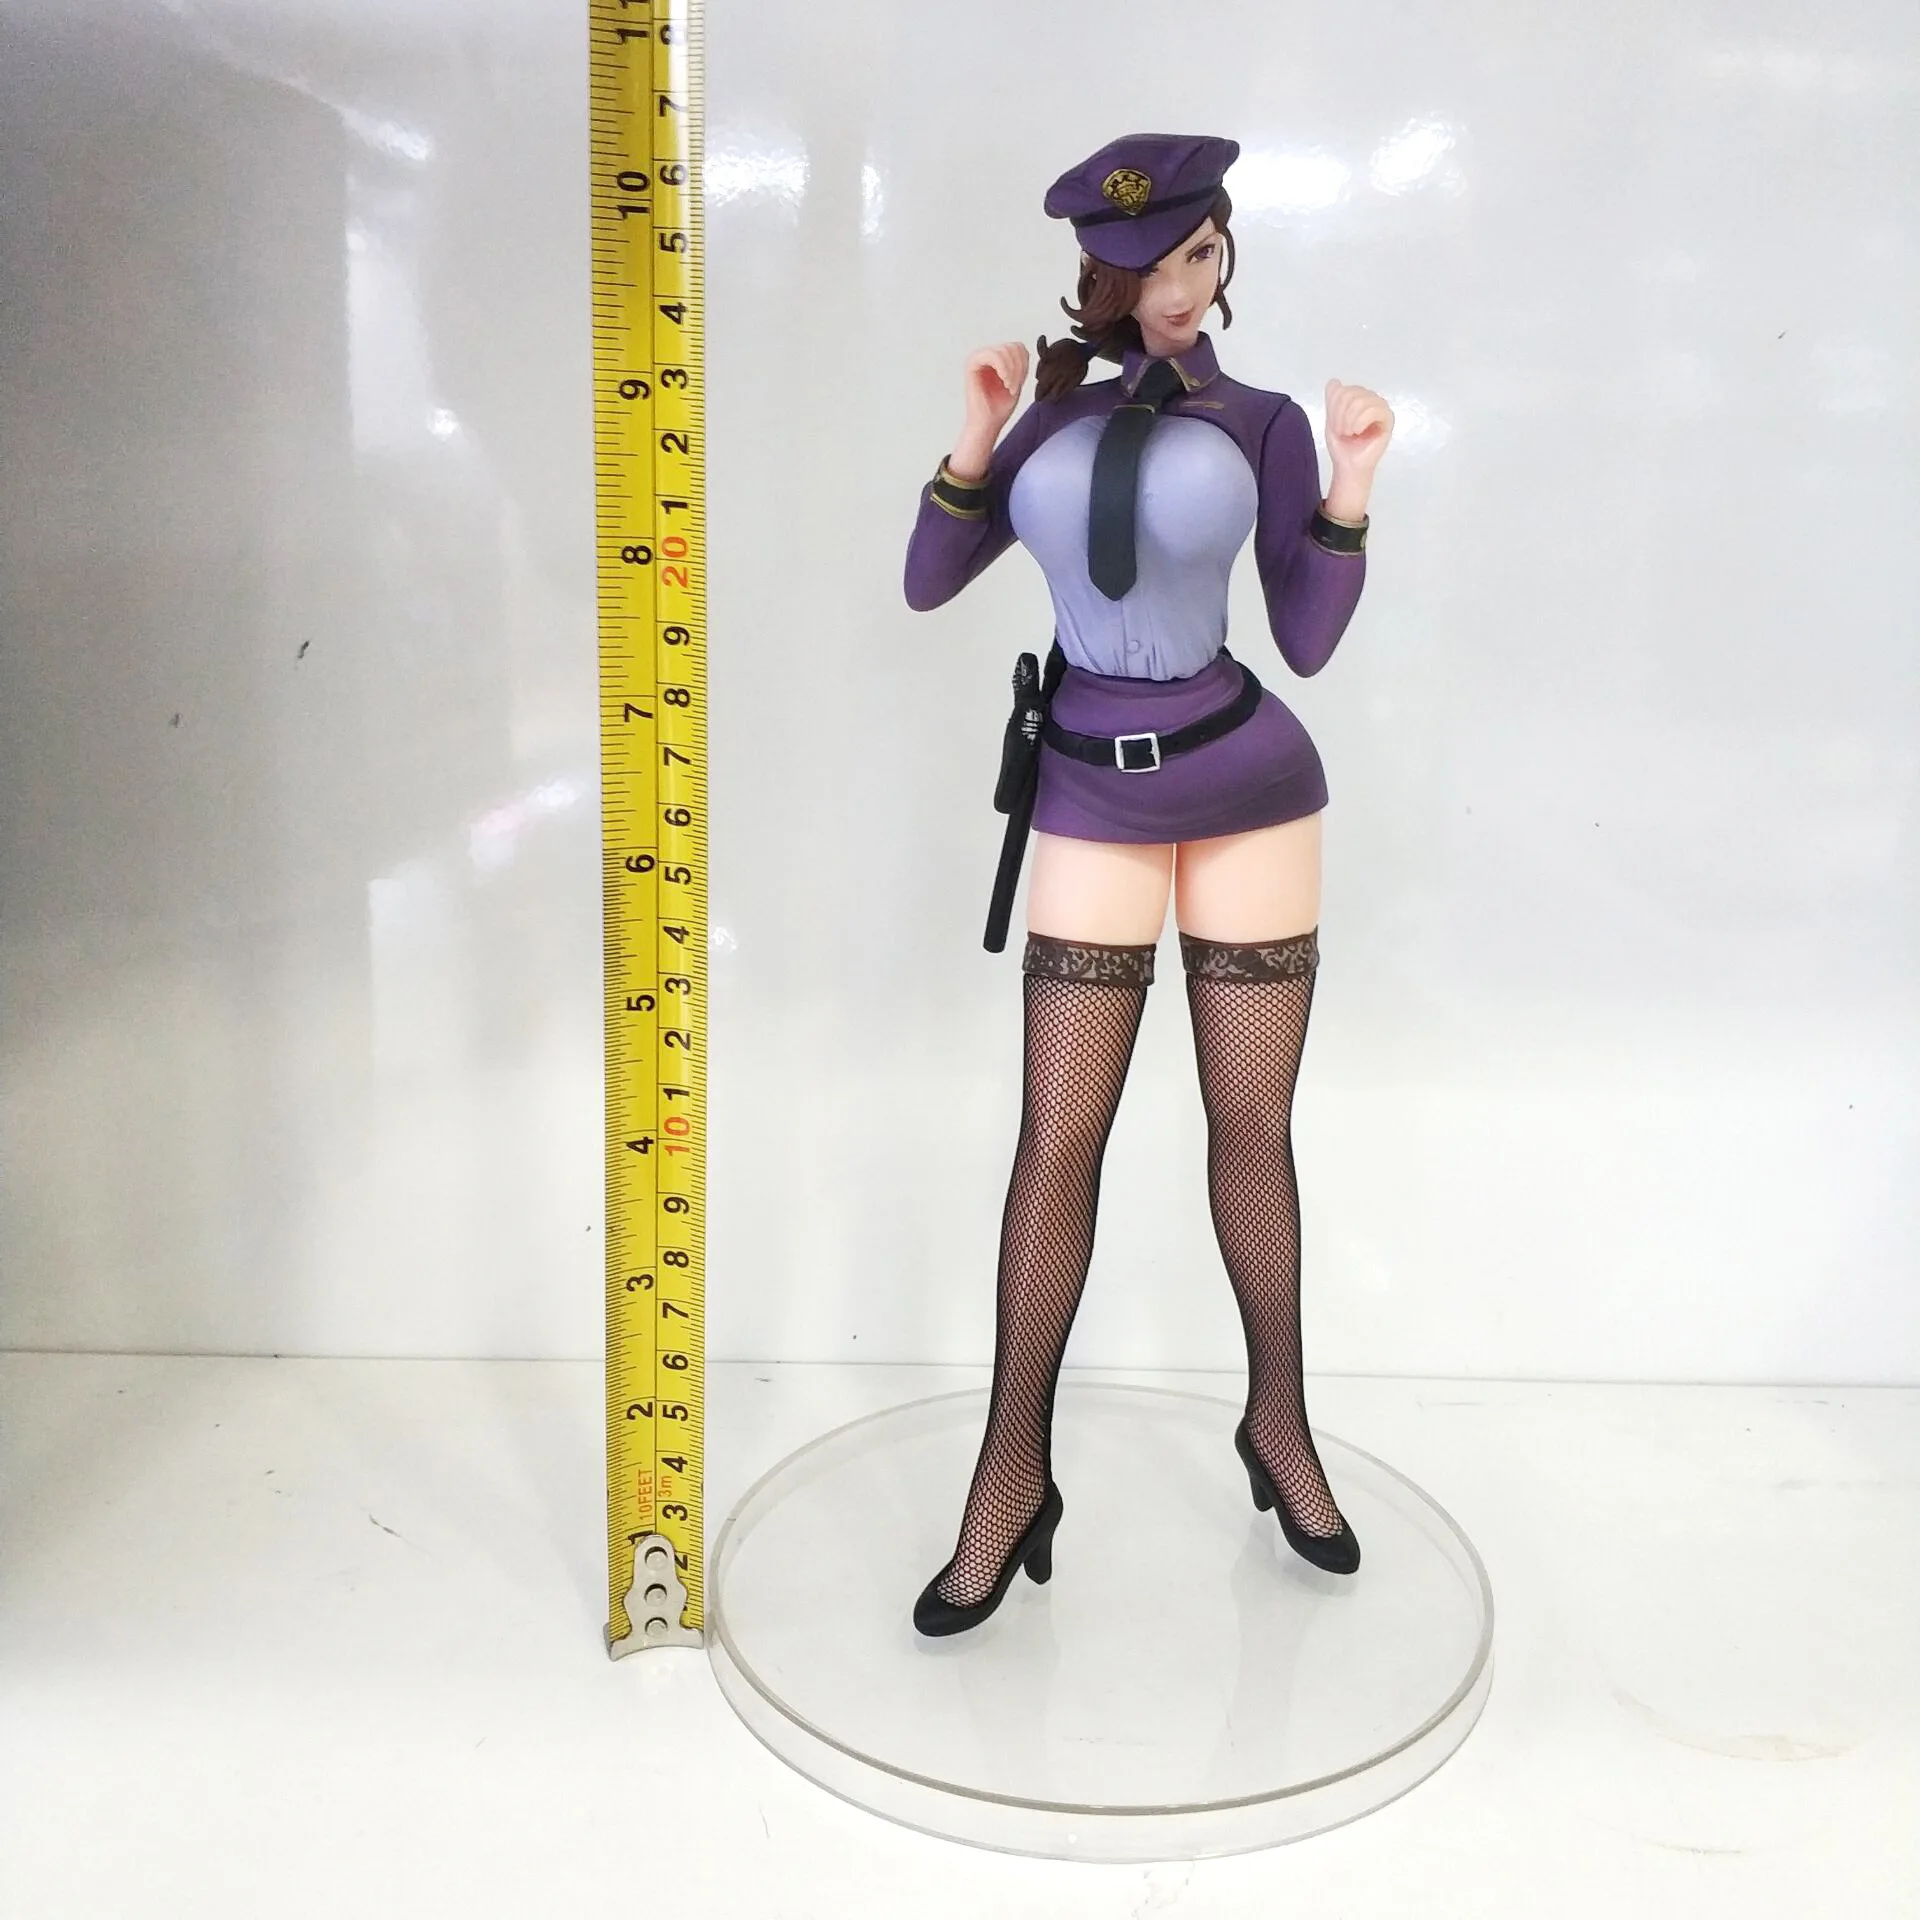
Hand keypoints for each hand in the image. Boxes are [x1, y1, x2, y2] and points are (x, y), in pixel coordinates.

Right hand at [946, 342, 1029, 481]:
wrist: (987, 425)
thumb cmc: (999, 408)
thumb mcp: (1016, 381)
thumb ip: (1019, 363)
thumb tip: (1022, 346)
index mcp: (994, 359)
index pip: (1017, 347)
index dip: (1024, 363)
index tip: (1021, 384)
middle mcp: (984, 355)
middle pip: (1011, 347)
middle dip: (1019, 368)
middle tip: (1014, 387)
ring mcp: (976, 358)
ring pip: (1004, 350)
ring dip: (1012, 371)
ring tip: (1010, 387)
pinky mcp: (971, 364)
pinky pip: (993, 355)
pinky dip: (1004, 368)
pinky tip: (1004, 383)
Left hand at [1323, 378, 1393, 482]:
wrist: (1349, 465)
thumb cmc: (1342, 446)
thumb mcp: (1331, 420)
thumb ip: (1333, 400)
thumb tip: (1334, 382)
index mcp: (1356, 398)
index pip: (1342, 390)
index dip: (1334, 408)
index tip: (1335, 426)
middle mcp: (1369, 399)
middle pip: (1351, 393)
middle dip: (1342, 415)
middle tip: (1343, 432)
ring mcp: (1379, 407)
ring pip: (1362, 400)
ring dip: (1350, 420)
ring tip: (1350, 433)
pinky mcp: (1387, 418)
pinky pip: (1375, 409)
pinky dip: (1362, 421)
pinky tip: (1359, 432)